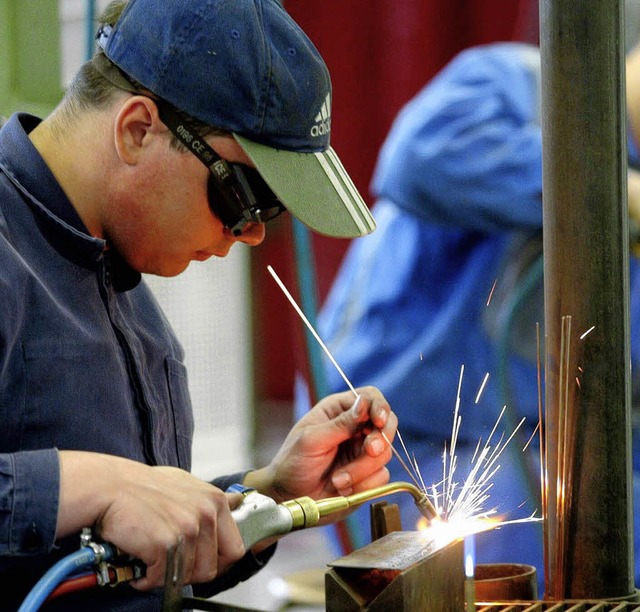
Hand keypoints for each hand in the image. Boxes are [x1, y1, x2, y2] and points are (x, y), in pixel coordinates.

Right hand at [56, 451, 245, 589]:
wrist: (109, 486)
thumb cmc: (143, 486)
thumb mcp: (186, 483)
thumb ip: (209, 499)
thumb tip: (236, 502)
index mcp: (215, 501)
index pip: (234, 549)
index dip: (217, 562)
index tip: (202, 563)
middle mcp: (206, 514)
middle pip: (211, 569)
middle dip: (190, 572)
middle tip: (170, 562)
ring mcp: (187, 530)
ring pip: (188, 577)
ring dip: (167, 574)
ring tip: (151, 557)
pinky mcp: (165, 545)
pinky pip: (162, 579)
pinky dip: (146, 578)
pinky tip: (138, 560)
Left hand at [246, 386, 396, 505]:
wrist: (289, 497)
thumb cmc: (293, 462)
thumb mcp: (312, 440)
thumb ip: (340, 423)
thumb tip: (364, 403)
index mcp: (339, 410)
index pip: (371, 398)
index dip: (380, 407)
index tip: (379, 421)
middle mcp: (355, 427)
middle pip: (387, 424)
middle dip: (381, 439)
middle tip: (370, 450)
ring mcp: (363, 451)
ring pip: (384, 453)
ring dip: (362, 469)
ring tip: (337, 479)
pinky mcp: (368, 474)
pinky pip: (381, 477)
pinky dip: (364, 484)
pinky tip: (343, 488)